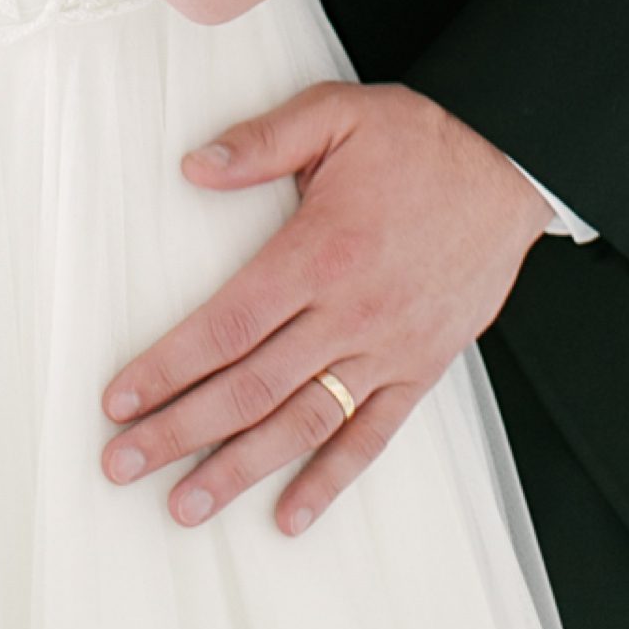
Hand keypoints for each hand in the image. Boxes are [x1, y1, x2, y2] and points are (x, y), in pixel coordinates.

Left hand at [98, 81, 550, 535]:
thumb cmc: (418, 139)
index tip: (120, 398)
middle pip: (250, 388)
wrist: (507, 165)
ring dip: (240, 470)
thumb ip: (262, 143)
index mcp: (318, 250)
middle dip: (180, 431)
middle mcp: (349, 312)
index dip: (168, 366)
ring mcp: (386, 348)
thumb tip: (195, 166)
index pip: (226, 326)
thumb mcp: (334, 115)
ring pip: (302, 424)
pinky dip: (330, 481)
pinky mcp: (419, 369)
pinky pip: (371, 437)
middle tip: (122, 463)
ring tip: (186, 506)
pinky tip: (290, 514)